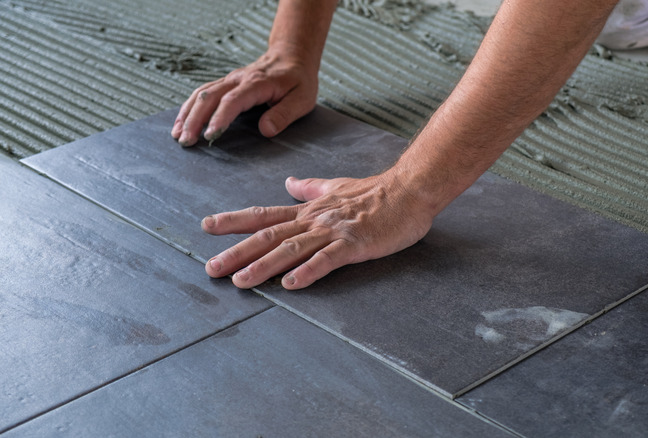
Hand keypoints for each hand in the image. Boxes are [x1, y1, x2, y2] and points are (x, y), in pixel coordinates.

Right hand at [171, 45, 318, 145]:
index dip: (219, 118)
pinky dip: (189, 107)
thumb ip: (284, 114)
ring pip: (201, 94)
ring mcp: (229, 80)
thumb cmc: (298, 80)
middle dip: (194, 119)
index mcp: (257, 84)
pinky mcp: (225, 83)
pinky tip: (181, 122)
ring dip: (187, 114)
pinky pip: (202, 93)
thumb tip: (266, 130)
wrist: (292, 56)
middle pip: (209, 97)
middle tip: (186, 141)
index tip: (210, 136)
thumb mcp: (302, 99)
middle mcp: (238, 79)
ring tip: (177, 135)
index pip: (233, 101)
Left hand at [201, 173, 434, 289]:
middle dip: (238, 252)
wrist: (409, 191)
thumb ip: (310, 188)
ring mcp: (334, 232)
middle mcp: (315, 220)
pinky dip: (308, 271)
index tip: (207, 226)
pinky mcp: (354, 244)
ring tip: (240, 281)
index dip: (235, 221)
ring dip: (263, 266)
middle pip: (269, 236)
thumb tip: (289, 183)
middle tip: (211, 268)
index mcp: (309, 210)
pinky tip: (291, 284)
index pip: (265, 214)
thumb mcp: (336, 186)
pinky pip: (328, 259)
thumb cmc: (376, 192)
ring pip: (291, 248)